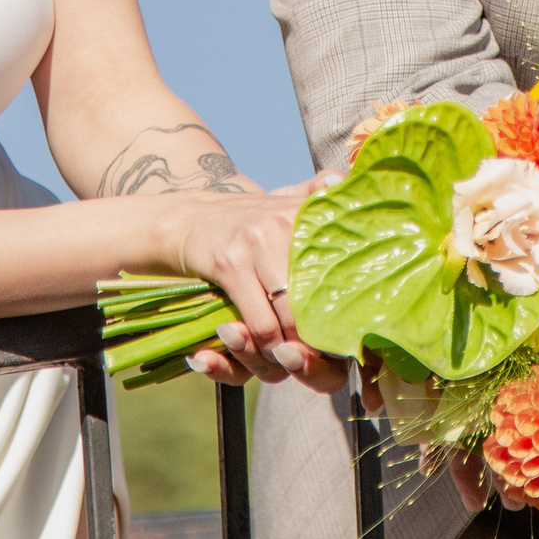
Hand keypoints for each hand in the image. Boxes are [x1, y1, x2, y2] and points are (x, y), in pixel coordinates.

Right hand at [175, 180, 345, 392]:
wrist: (189, 219)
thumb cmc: (248, 222)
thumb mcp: (284, 202)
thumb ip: (316, 193)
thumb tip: (340, 179)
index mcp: (306, 214)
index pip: (342, 272)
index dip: (348, 311)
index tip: (348, 335)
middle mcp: (286, 224)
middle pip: (320, 300)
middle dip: (321, 338)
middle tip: (324, 357)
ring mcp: (257, 243)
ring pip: (290, 317)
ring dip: (293, 349)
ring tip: (296, 359)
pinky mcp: (230, 264)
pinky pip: (259, 322)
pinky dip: (266, 346)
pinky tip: (269, 350)